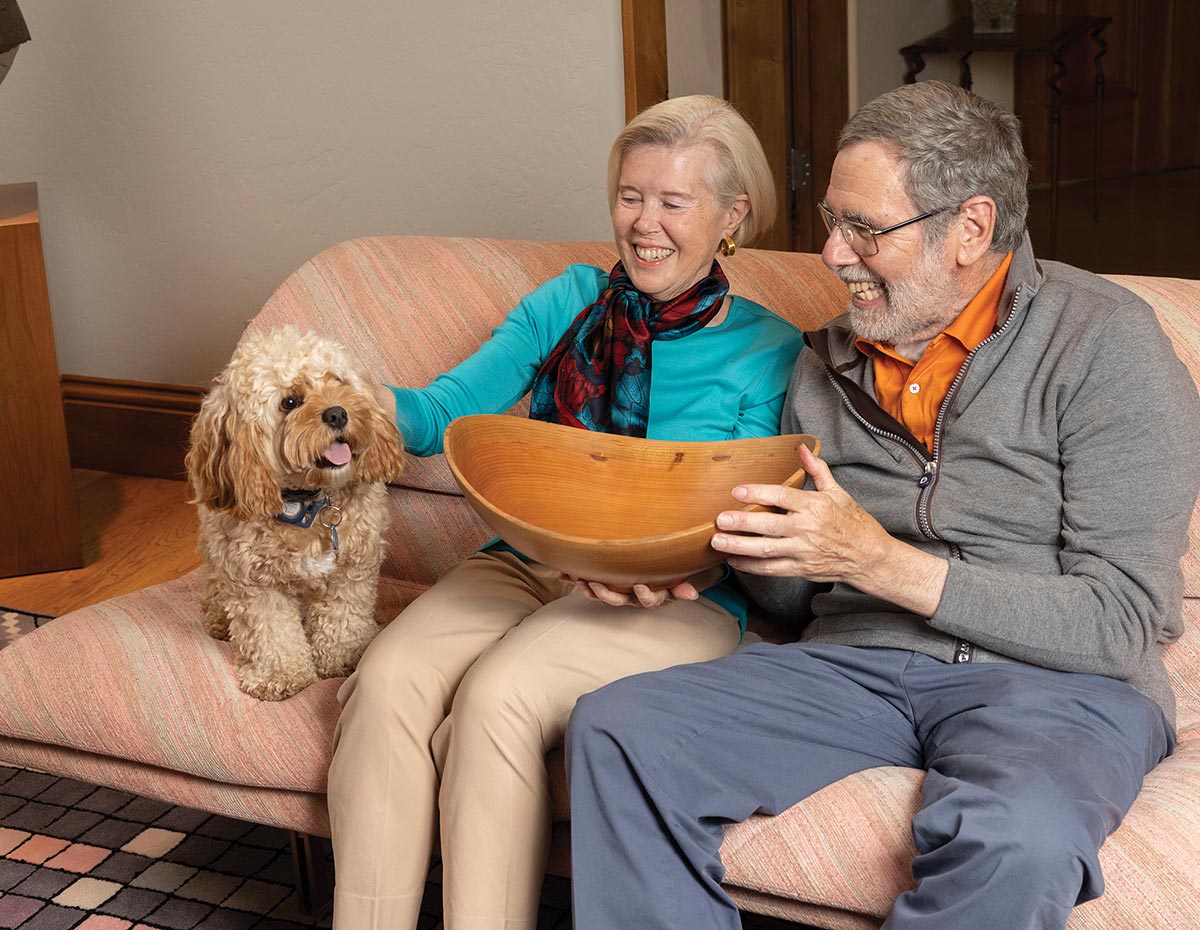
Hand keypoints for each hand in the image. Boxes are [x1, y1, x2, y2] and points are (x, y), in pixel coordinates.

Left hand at [566, 566, 723, 608]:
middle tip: (595, 584)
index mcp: (651, 596)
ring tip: (580, 580)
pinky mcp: (606, 584)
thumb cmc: (671, 576)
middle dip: (606, 594)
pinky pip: (591, 586)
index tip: (639, 586)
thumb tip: (692, 594)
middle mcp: (633, 597)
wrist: (661, 575)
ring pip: (603, 595)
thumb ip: (682, 588)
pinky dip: (577, 580)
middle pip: (619, 600)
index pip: (648, 600)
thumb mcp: (679, 581)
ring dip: (590, 589)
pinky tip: (564, 574)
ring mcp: (619, 592)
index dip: (643, 595)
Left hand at [711, 445, 947, 615]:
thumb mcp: (838, 492)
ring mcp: (804, 551)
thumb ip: (816, 470)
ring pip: (767, 550)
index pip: (782, 497)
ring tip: (717, 542)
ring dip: (740, 546)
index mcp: (815, 506)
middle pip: (770, 525)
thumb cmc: (852, 521)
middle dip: (742, 523)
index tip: (737, 491)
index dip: (758, 493)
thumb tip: (801, 448)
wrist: (869, 556)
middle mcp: (808, 529)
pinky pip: (772, 570)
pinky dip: (752, 566)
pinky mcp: (801, 569)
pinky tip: (734, 560)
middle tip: (720, 520)